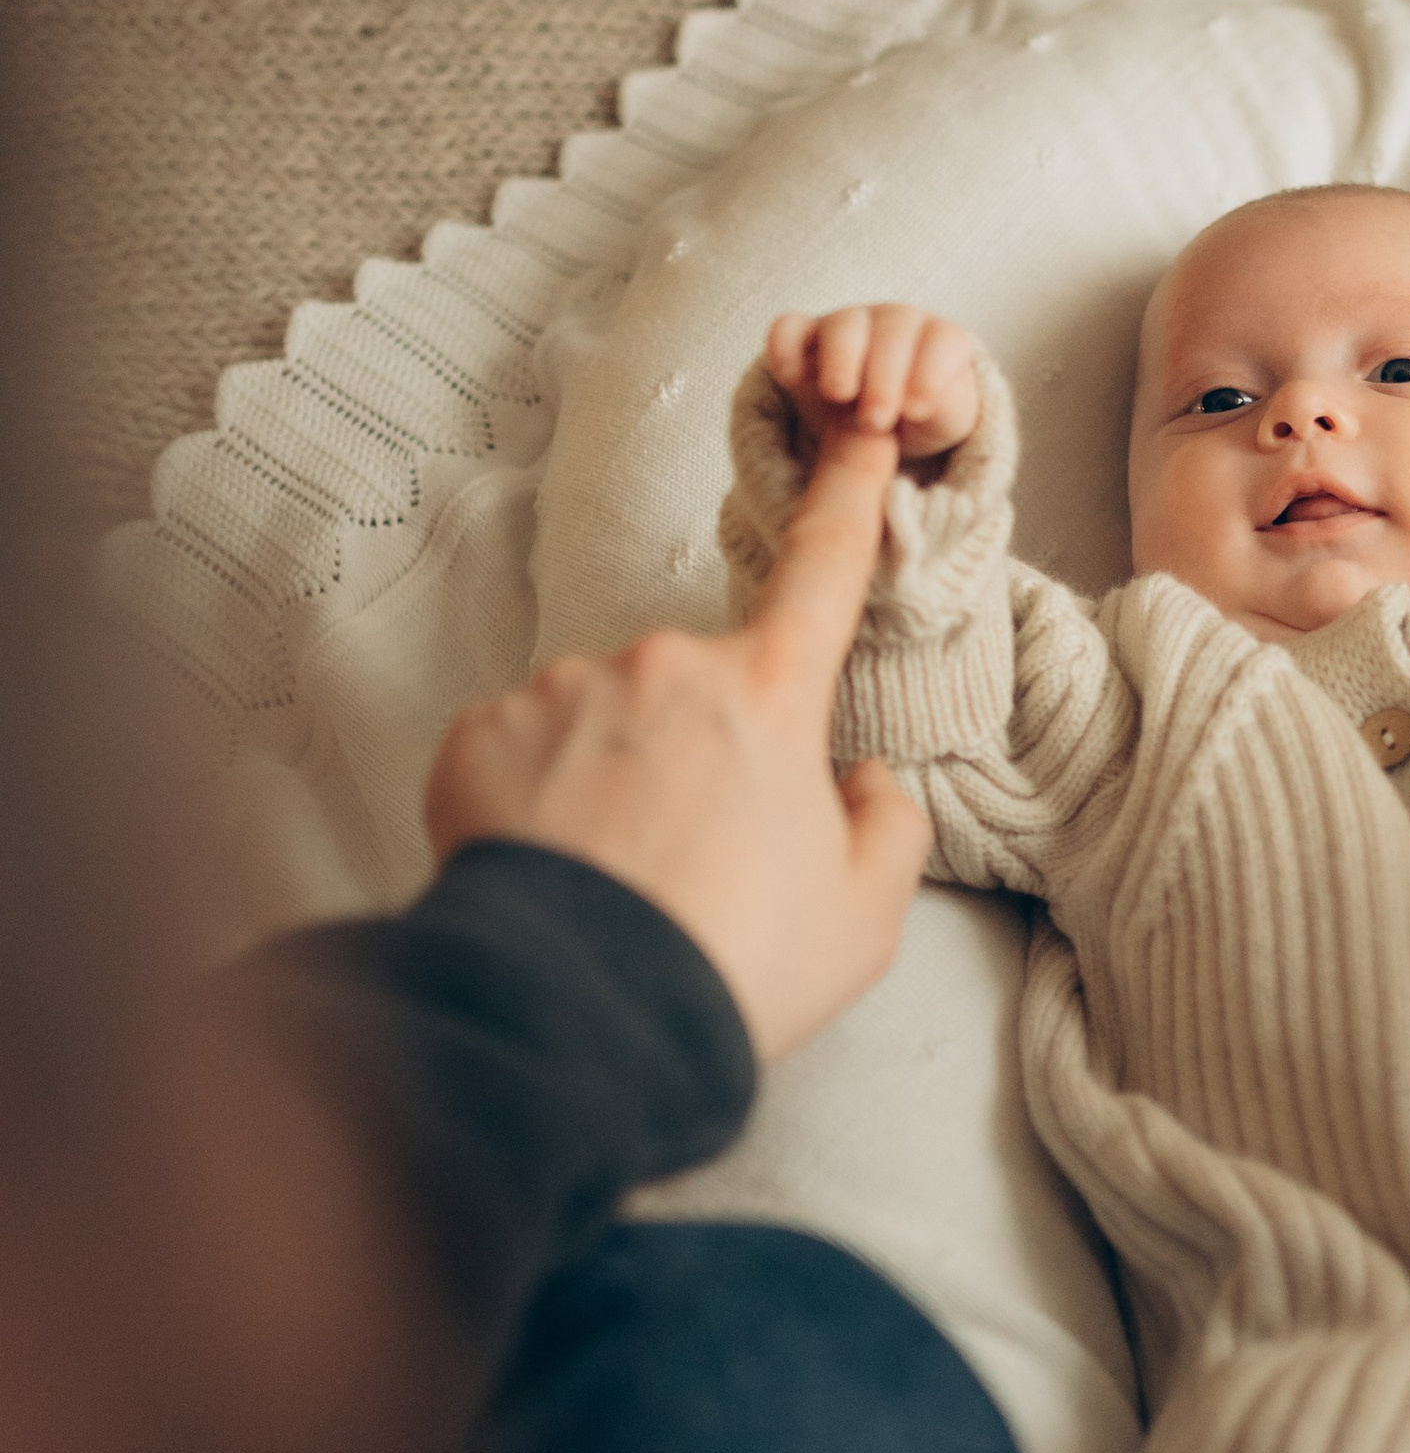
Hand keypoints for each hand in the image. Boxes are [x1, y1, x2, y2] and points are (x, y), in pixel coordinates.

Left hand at [425, 423, 929, 1061]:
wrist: (582, 1016)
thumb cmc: (736, 962)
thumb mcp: (864, 913)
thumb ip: (886, 825)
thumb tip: (860, 780)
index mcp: (771, 692)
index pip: (824, 574)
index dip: (849, 498)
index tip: (861, 436)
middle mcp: (667, 664)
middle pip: (699, 688)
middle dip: (698, 751)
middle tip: (694, 859)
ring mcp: (565, 689)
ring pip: (603, 717)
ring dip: (611, 777)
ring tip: (615, 880)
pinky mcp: (481, 733)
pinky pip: (521, 750)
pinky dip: (535, 802)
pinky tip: (554, 871)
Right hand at [766, 303, 978, 472]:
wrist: (883, 423)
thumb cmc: (922, 421)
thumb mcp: (942, 423)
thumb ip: (938, 411)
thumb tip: (906, 410)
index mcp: (938, 339)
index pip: (943, 340)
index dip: (931, 371)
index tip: (917, 411)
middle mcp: (895, 322)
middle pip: (893, 330)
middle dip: (884, 375)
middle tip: (876, 421)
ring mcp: (849, 325)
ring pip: (844, 325)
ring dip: (842, 359)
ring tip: (840, 395)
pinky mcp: (804, 337)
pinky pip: (789, 328)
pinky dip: (785, 346)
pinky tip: (790, 377)